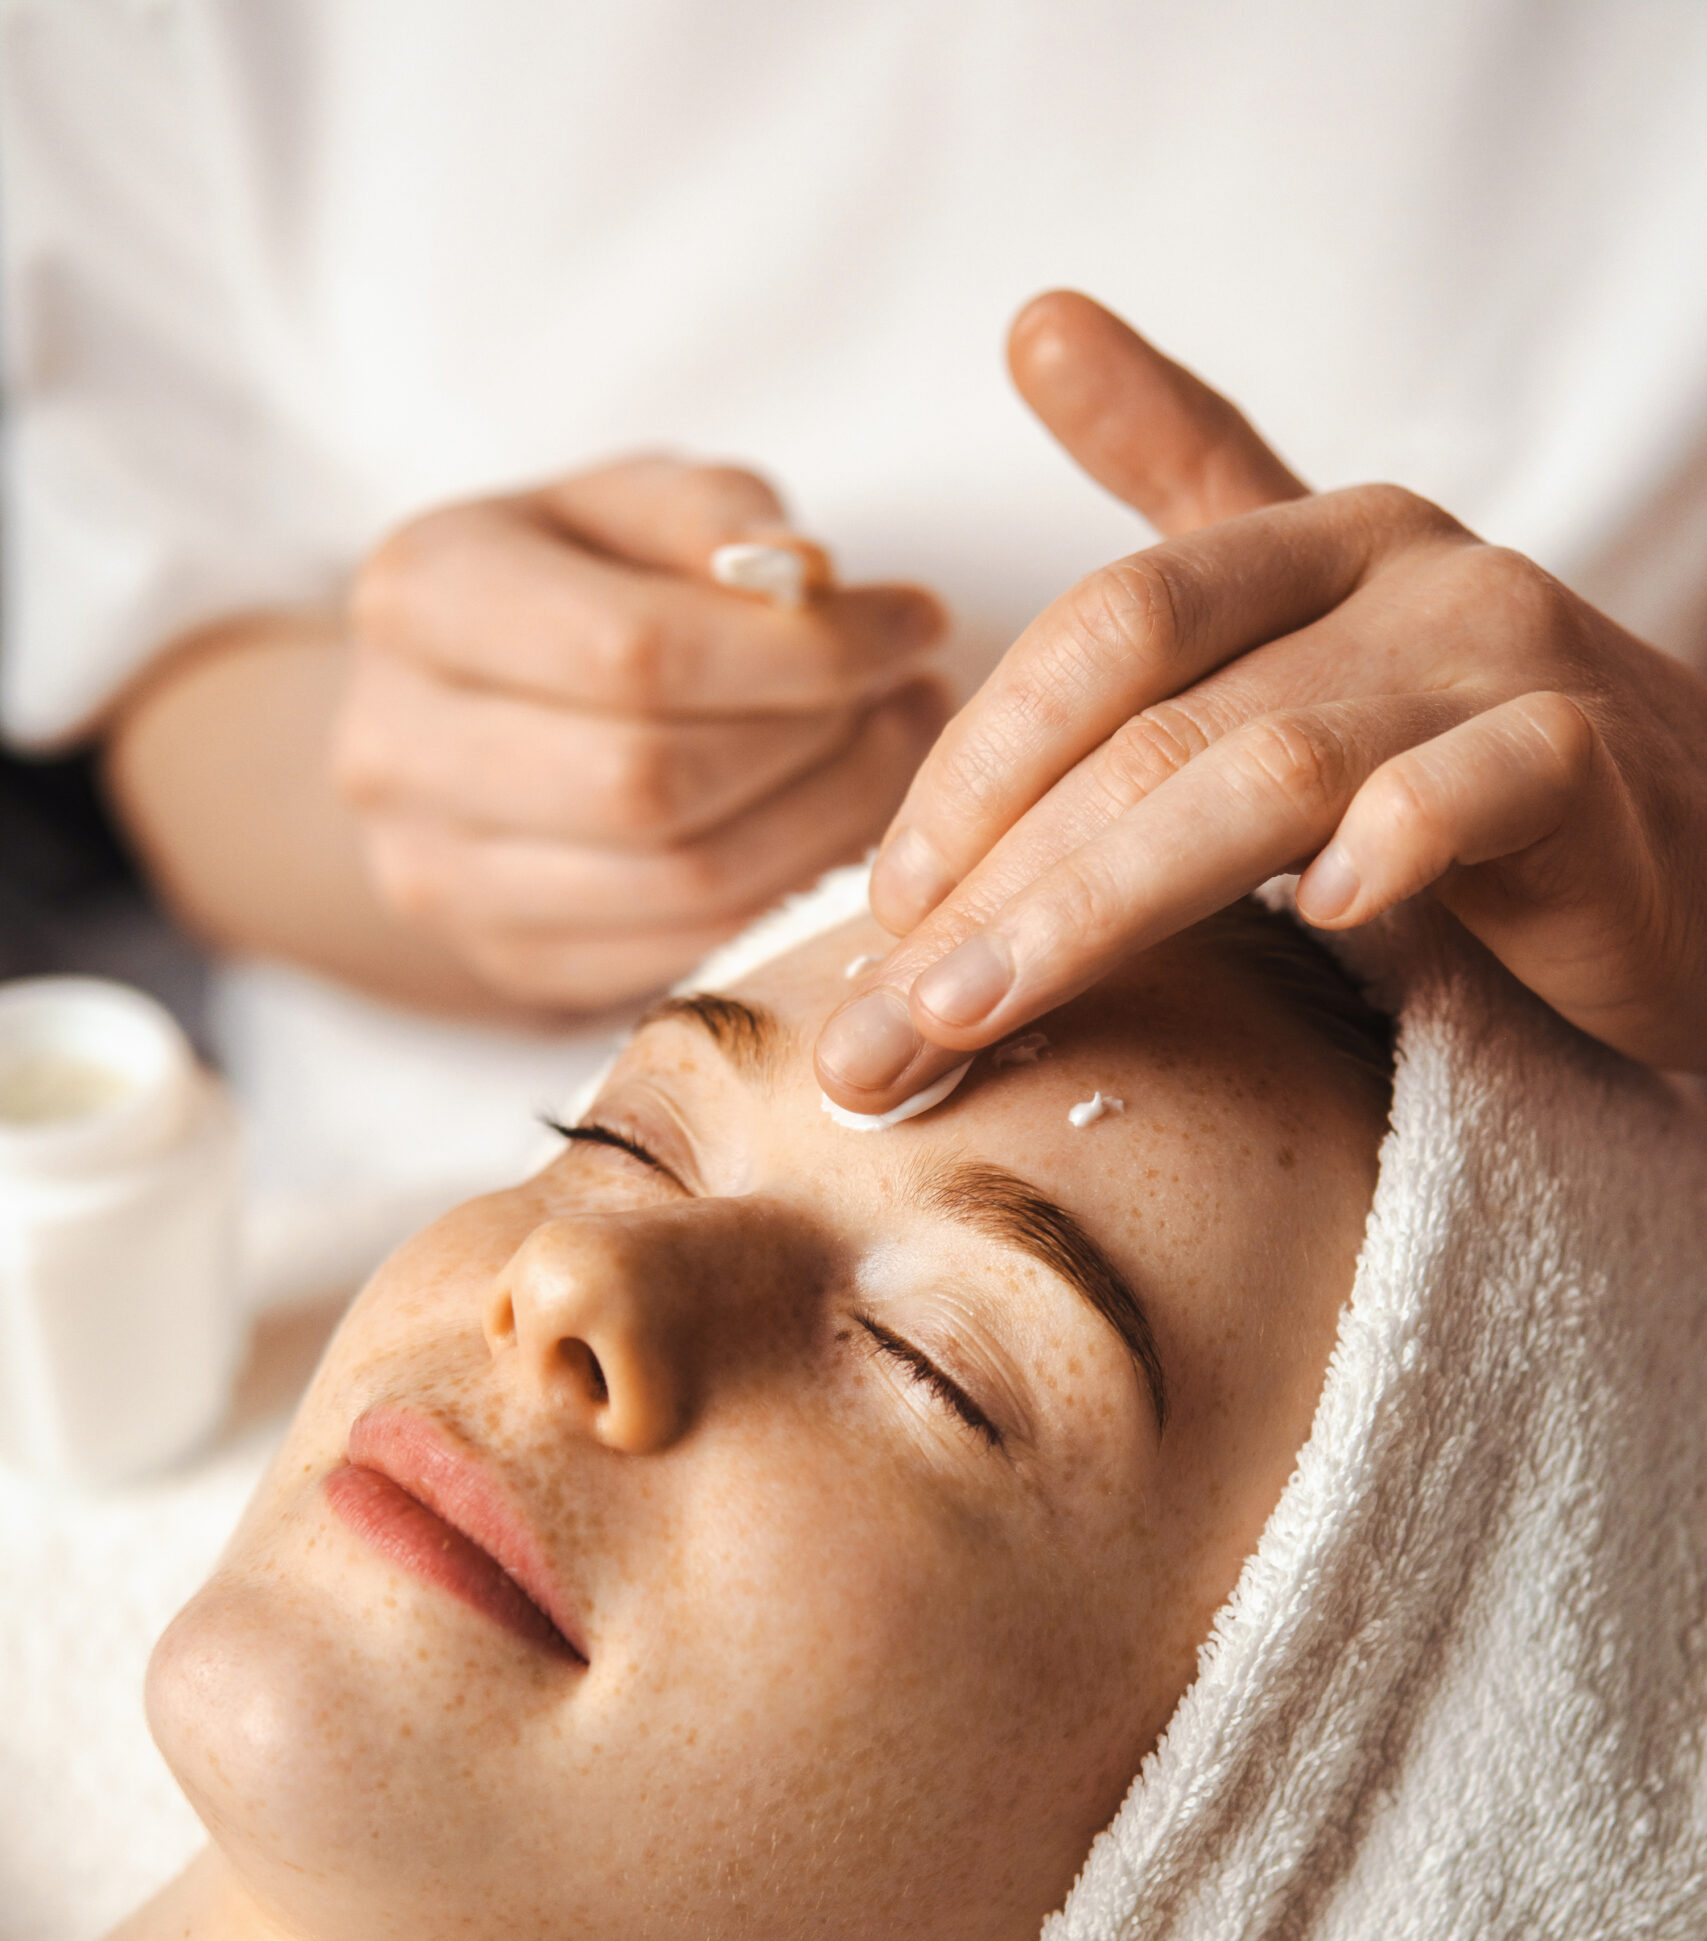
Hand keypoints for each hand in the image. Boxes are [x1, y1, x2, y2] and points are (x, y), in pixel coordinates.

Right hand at [336, 455, 948, 1008]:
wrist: (448, 716)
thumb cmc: (563, 586)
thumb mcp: (620, 507)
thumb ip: (707, 514)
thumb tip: (802, 573)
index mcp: (420, 597)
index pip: (632, 650)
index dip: (797, 649)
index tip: (911, 622)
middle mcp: (398, 749)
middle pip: (653, 780)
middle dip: (817, 742)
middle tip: (907, 696)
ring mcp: (441, 877)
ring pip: (682, 881)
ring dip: (826, 821)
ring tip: (893, 753)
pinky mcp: (508, 963)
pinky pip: (687, 949)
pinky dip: (789, 891)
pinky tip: (838, 824)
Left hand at [815, 292, 1706, 1106]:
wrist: (1689, 861)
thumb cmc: (1468, 774)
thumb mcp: (1310, 628)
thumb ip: (1183, 489)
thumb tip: (1035, 321)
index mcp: (1315, 545)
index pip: (1099, 631)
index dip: (975, 767)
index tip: (883, 903)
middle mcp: (1403, 577)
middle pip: (1151, 716)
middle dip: (996, 876)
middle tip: (888, 1017)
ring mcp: (1501, 664)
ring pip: (1267, 770)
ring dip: (1101, 903)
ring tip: (985, 1008)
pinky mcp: (1589, 770)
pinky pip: (1474, 793)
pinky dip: (1388, 845)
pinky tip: (1313, 920)